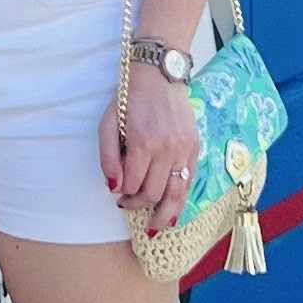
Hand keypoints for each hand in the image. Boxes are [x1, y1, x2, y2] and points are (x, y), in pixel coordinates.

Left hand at [103, 58, 200, 235]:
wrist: (159, 75)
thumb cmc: (130, 99)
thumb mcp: (108, 124)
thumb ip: (108, 157)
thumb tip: (113, 187)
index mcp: (142, 143)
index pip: (132, 184)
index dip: (122, 194)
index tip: (117, 195)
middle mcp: (166, 149)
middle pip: (153, 193)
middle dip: (139, 205)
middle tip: (128, 205)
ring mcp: (183, 149)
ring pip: (176, 193)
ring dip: (164, 214)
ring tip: (156, 227)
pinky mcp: (194, 147)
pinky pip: (189, 181)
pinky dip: (181, 199)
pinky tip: (174, 211)